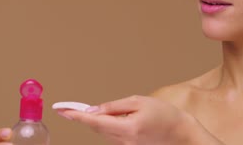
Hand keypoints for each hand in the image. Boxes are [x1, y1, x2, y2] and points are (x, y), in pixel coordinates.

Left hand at [57, 95, 194, 144]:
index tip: (61, 110)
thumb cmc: (164, 115)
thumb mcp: (139, 102)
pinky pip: (112, 136)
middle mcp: (124, 142)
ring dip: (97, 122)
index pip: (95, 122)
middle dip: (82, 118)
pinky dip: (107, 127)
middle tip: (67, 109)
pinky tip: (114, 120)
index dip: (76, 116)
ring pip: (103, 132)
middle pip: (96, 128)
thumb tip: (93, 110)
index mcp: (127, 128)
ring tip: (100, 112)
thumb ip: (114, 106)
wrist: (180, 133)